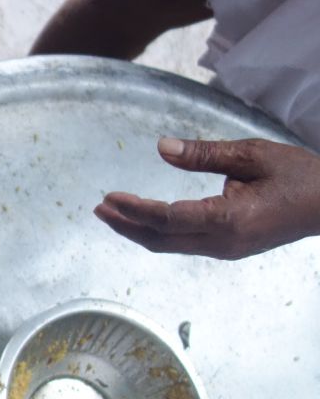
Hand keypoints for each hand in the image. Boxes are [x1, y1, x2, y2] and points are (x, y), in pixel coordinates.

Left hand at [96, 137, 319, 257]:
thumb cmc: (299, 176)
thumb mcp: (253, 155)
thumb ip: (204, 154)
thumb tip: (162, 148)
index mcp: (229, 220)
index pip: (168, 219)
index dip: (135, 210)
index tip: (109, 198)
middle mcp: (223, 242)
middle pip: (160, 239)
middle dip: (126, 225)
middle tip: (99, 208)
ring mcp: (225, 250)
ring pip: (170, 244)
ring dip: (139, 229)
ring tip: (113, 212)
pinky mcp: (228, 248)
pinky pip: (184, 243)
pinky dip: (158, 231)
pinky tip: (145, 219)